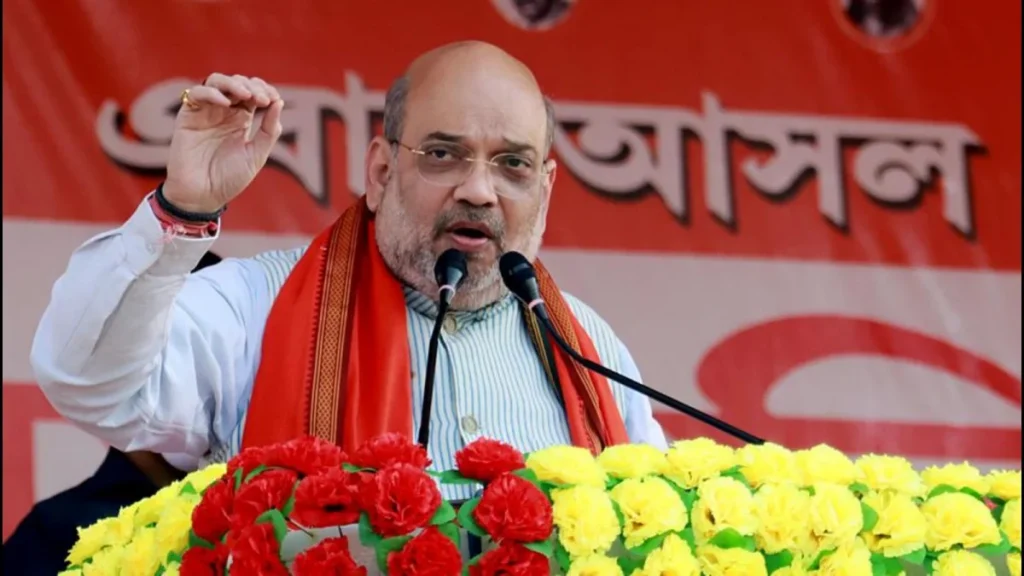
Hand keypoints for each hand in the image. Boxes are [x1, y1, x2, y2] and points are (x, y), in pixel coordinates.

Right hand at [163, 73, 284, 213]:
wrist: (202, 196)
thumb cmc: (229, 179)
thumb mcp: (256, 155)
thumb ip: (268, 131)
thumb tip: (279, 103)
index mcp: (241, 120)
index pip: (253, 93)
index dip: (264, 90)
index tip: (273, 99)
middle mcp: (223, 113)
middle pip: (237, 83)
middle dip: (252, 86)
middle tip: (262, 99)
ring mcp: (205, 113)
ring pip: (216, 82)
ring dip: (233, 83)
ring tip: (246, 95)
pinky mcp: (187, 117)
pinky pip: (195, 94)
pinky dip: (211, 93)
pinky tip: (225, 103)